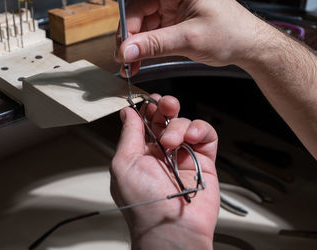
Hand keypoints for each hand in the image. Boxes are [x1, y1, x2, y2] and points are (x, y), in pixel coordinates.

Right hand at [92, 0, 268, 75]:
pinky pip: (147, 31)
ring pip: (139, 21)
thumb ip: (155, 44)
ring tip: (132, 63)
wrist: (247, 46)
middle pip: (136, 5)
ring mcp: (170, 5)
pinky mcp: (169, 20)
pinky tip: (139, 60)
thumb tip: (126, 50)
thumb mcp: (190, 39)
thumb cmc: (232, 32)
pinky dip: (141, 47)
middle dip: (128, 32)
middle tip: (124, 54)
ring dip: (133, 44)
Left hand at [111, 94, 218, 249]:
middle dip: (165, 107)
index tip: (148, 101)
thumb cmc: (143, 203)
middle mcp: (162, 153)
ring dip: (178, 125)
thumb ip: (128, 135)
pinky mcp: (204, 161)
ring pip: (185, 124)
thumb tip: (128, 114)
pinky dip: (200, 130)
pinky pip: (206, 135)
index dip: (147, 109)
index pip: (145, 123)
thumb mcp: (124, 164)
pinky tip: (191, 137)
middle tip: (165, 105)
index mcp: (140, 153)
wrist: (171, 228)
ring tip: (172, 141)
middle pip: (166, 119)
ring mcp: (183, 156)